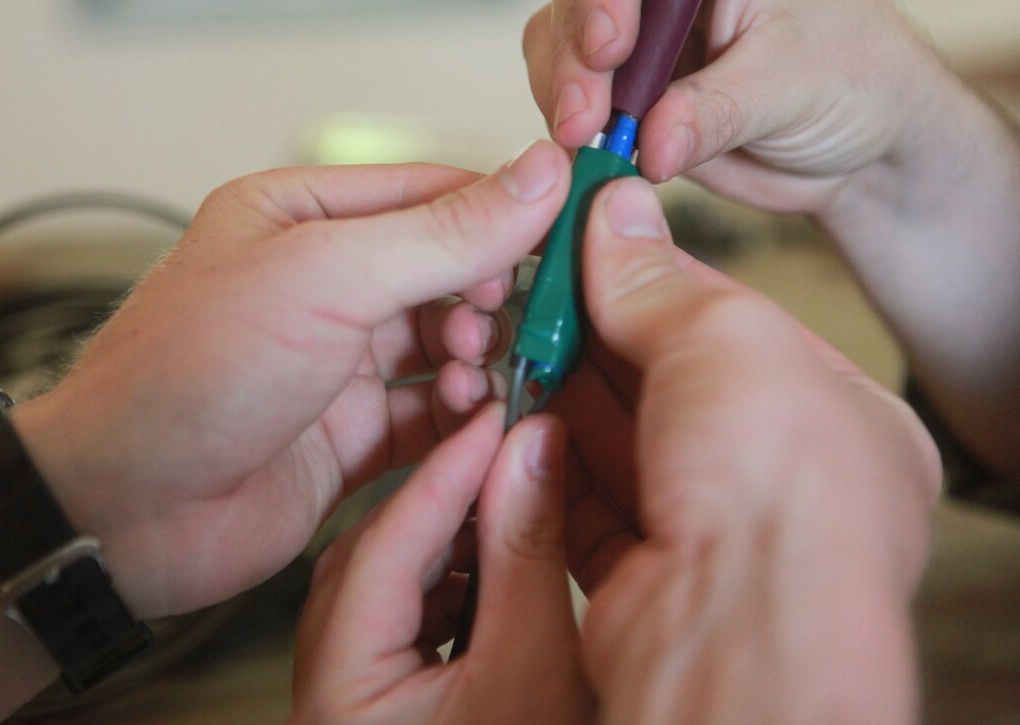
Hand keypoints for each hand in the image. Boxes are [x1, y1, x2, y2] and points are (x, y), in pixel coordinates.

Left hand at [9, 141, 570, 618]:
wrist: (124, 512)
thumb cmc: (189, 375)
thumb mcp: (325, 277)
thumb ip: (441, 233)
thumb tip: (538, 179)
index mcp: (302, 216)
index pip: (433, 193)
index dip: (502, 213)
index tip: (563, 239)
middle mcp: (323, 286)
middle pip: (448, 273)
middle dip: (489, 297)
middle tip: (503, 323)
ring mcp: (340, 364)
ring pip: (449, 346)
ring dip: (480, 359)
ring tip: (478, 377)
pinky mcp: (353, 435)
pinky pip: (435, 417)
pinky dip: (465, 420)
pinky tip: (476, 424)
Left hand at [290, 404, 591, 723]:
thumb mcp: (535, 668)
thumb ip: (527, 558)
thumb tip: (532, 454)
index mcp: (336, 692)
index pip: (385, 546)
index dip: (450, 473)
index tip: (497, 419)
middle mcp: (326, 688)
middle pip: (376, 555)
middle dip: (448, 500)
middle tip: (506, 449)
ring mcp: (348, 692)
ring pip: (390, 581)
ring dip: (452, 536)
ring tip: (511, 497)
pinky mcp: (380, 694)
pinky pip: (404, 612)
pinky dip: (452, 576)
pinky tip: (498, 558)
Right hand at [525, 0, 1019, 476]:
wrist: (861, 150)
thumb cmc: (854, 84)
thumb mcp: (791, 85)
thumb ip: (716, 111)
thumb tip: (652, 143)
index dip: (604, 2)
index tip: (609, 48)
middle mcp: (667, 4)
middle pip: (582, 8)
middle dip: (572, 59)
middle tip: (585, 119)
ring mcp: (643, 52)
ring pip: (562, 52)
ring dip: (562, 97)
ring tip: (585, 141)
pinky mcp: (630, 105)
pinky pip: (576, 108)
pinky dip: (572, 134)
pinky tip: (586, 156)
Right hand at [550, 177, 940, 721]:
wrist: (739, 634)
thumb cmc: (780, 494)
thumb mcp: (725, 338)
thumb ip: (658, 281)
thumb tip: (617, 216)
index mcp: (834, 418)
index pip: (728, 327)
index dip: (651, 280)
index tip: (588, 247)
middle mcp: (778, 484)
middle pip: (665, 391)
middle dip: (595, 342)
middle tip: (535, 299)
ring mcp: (713, 539)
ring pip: (619, 453)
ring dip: (563, 402)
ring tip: (514, 353)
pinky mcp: (647, 584)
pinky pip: (586, 513)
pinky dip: (550, 470)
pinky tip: (520, 426)